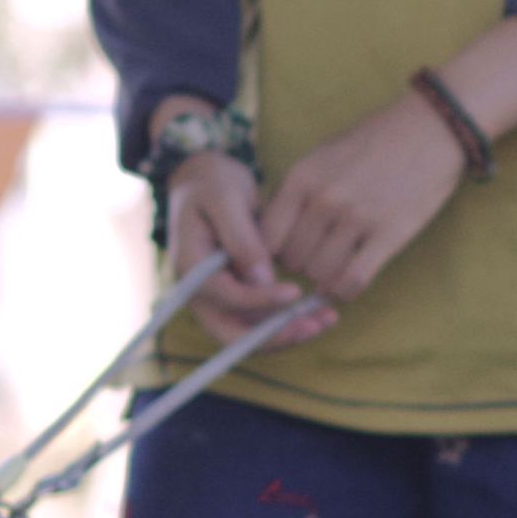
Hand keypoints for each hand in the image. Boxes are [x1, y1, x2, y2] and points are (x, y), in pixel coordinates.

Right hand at [163, 152, 321, 336]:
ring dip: (287, 333)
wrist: (205, 182)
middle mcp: (200, 293)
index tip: (294, 291)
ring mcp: (217, 299)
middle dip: (274, 336)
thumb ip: (241, 239)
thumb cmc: (213, 184)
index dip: (260, 300)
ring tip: (326, 320)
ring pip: (250, 334)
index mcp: (190, 269)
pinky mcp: (236, 297)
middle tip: (311, 326)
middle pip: (232, 334)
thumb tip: (262, 280)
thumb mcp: (225, 199)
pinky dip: (287, 321)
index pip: (225, 297)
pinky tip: (319, 314)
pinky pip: (261, 321)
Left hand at [258, 98, 476, 305]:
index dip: (271, 253)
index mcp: (302, 177)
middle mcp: (324, 199)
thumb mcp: (323, 155)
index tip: (284, 255)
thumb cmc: (375, 140)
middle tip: (316, 260)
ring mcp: (356, 218)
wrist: (430, 128)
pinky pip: (353, 280)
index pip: (266, 237)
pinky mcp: (388, 234)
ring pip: (321, 274)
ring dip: (325, 279)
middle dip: (302, 265)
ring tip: (334, 268)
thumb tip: (276, 233)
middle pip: (293, 259)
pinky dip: (346, 290)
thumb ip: (298, 191)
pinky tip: (348, 284)